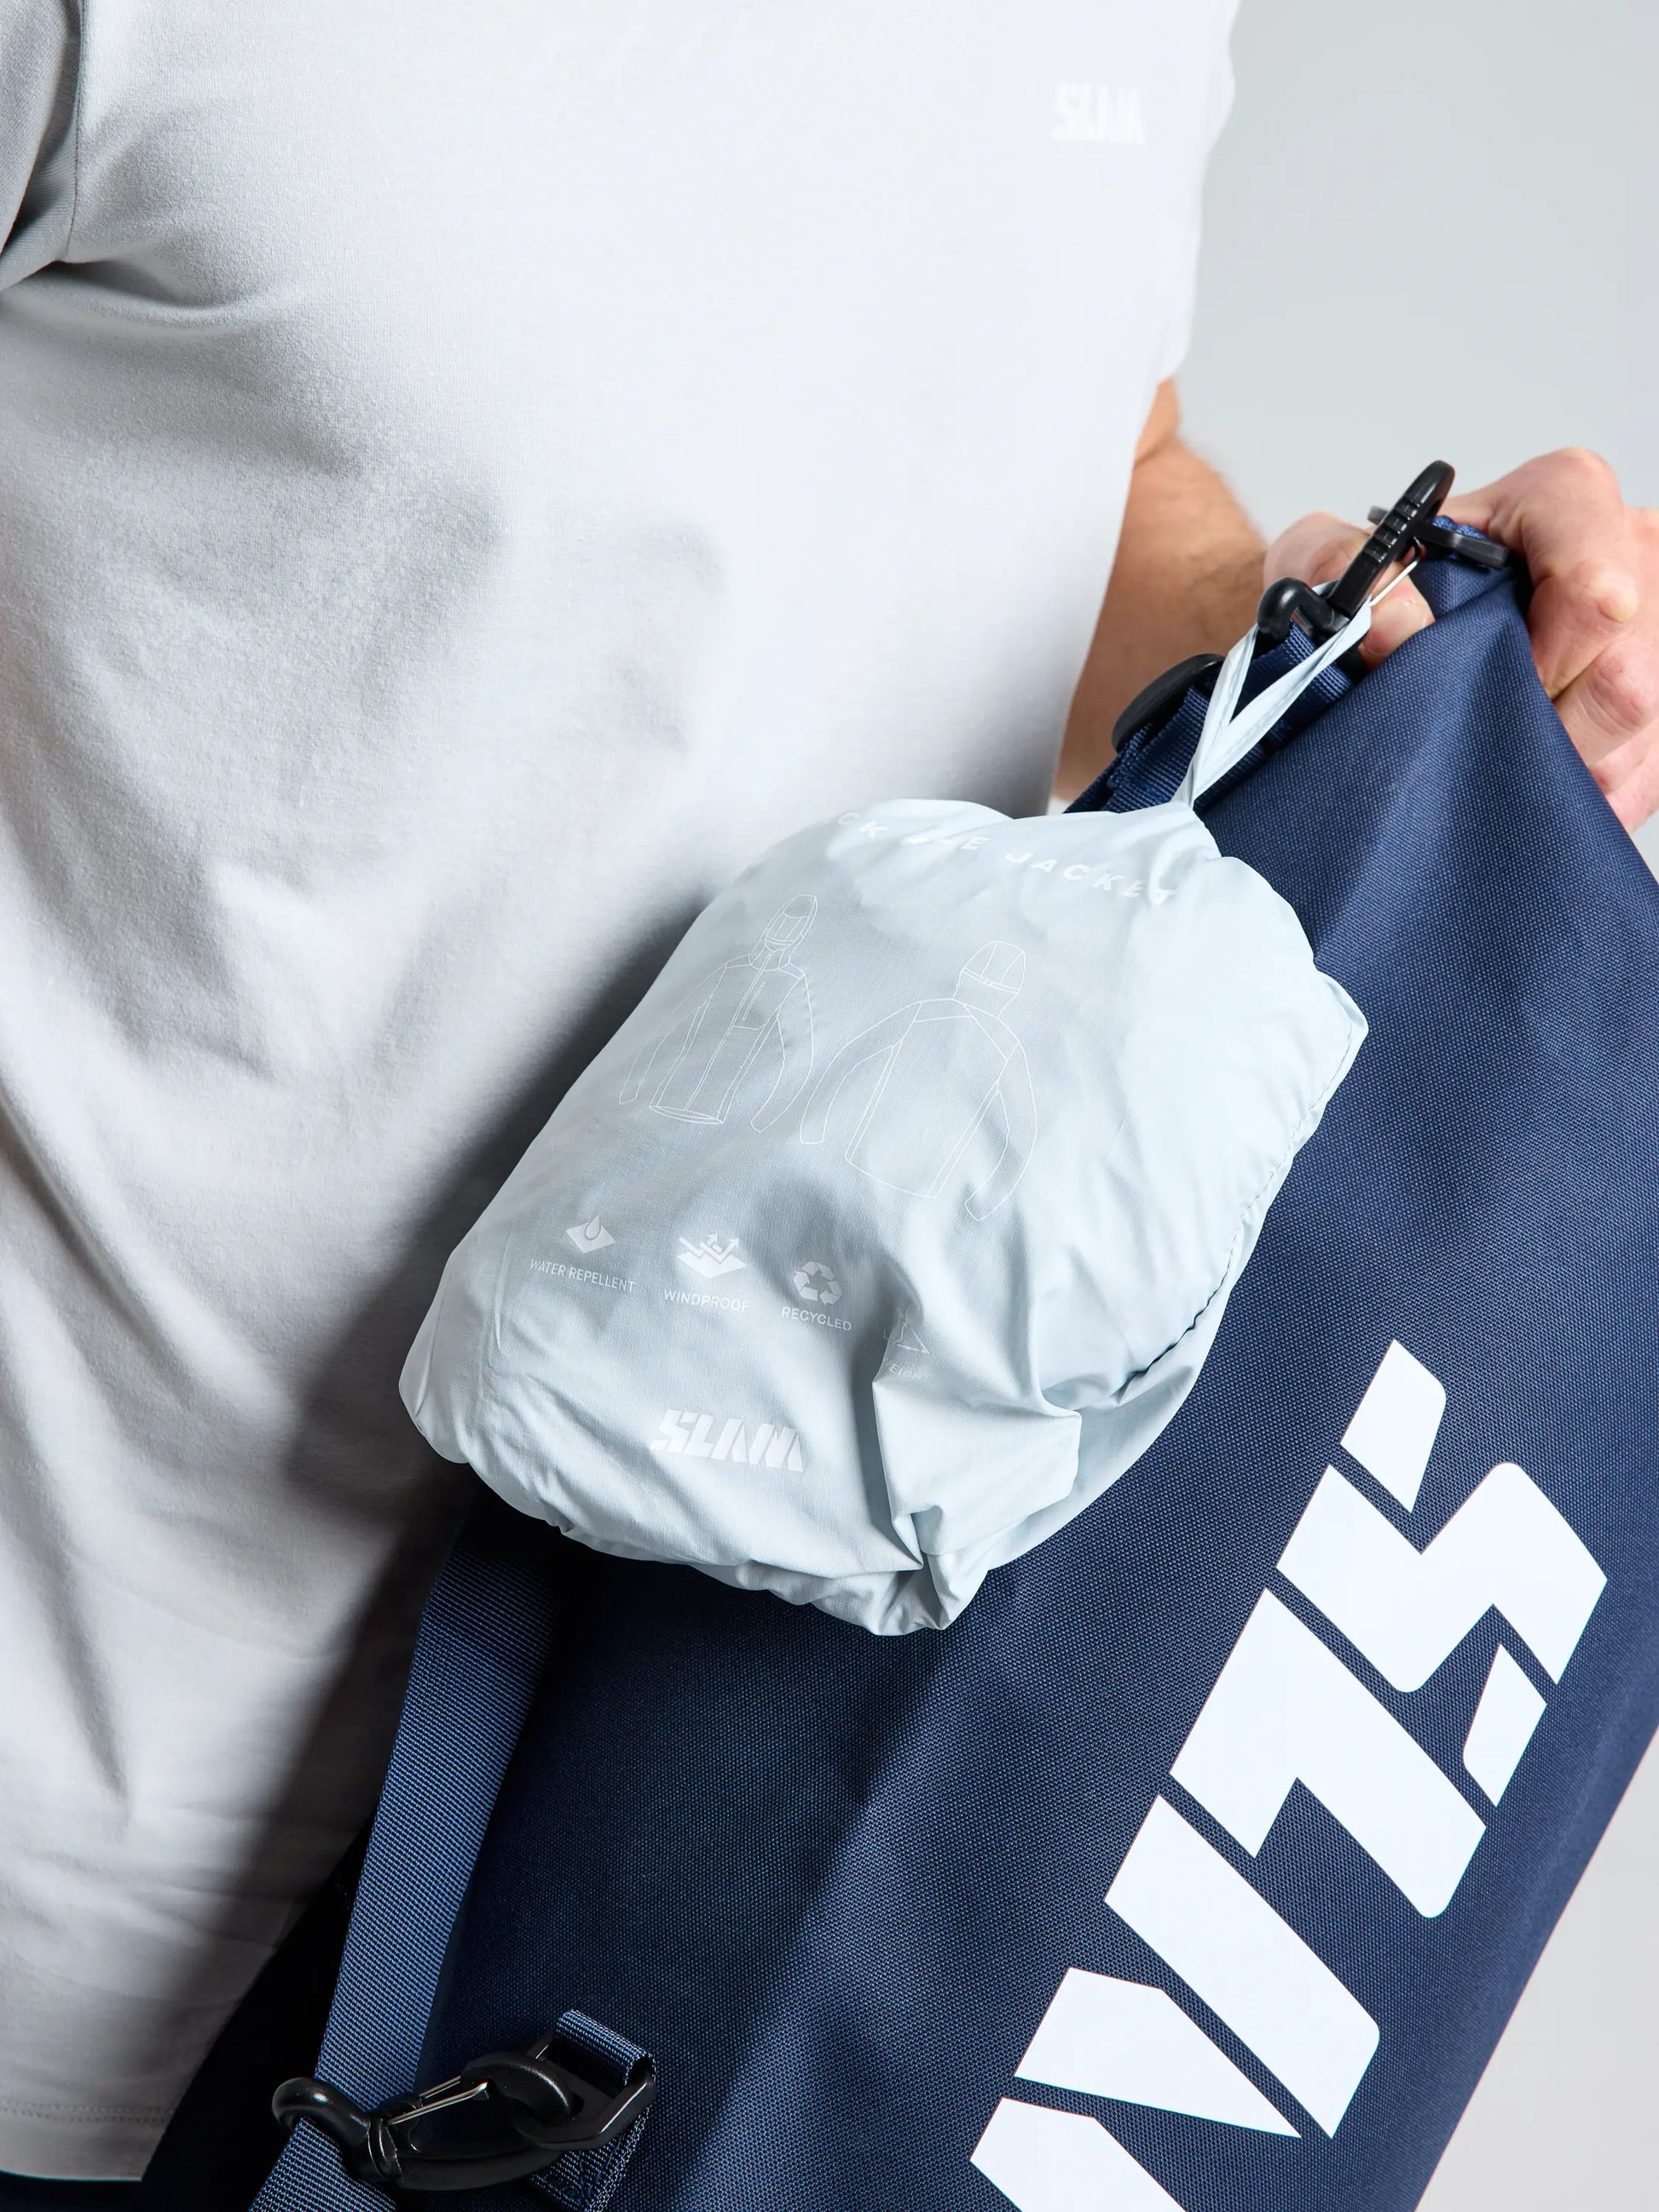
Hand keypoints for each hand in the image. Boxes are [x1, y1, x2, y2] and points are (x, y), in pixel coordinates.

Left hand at [1263, 452, 1658, 829]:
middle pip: (1626, 676)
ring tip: (1497, 755)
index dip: (1542, 659)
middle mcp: (1628, 548)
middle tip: (1480, 738)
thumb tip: (1397, 620)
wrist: (1393, 625)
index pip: (1594, 586)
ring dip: (1565, 765)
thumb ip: (1336, 566)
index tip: (1489, 686)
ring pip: (1641, 727)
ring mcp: (1655, 620)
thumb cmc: (1377, 588)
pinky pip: (1649, 768)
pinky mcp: (1657, 695)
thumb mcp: (1322, 559)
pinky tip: (1536, 776)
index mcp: (1560, 499)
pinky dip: (1591, 790)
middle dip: (1550, 730)